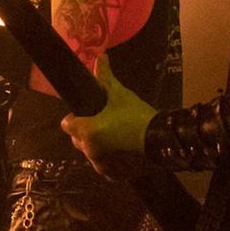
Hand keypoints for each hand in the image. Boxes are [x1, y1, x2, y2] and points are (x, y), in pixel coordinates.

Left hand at [61, 56, 156, 178]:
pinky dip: (108, 158)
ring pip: (89, 152)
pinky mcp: (112, 174)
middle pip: (77, 138)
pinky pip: (103, 165)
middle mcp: (88, 150)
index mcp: (86, 131)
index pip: (67, 124)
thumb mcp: (120, 94)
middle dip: (85, 131)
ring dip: (96, 145)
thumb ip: (105, 77)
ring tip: (114, 136)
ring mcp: (100, 164)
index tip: (88, 112)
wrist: (162, 140)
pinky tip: (120, 150)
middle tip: (103, 122)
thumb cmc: (137, 115)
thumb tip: (101, 56)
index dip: (75, 117)